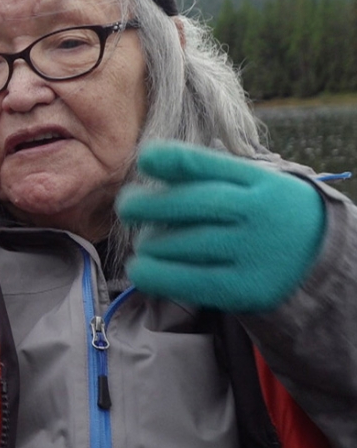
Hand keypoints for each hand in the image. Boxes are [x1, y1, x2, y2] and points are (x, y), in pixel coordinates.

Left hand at [116, 141, 324, 311]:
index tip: (144, 160)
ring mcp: (252, 253)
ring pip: (183, 244)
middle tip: (126, 207)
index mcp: (259, 181)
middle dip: (148, 205)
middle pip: (191, 204)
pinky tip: (140, 269)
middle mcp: (257, 214)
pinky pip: (188, 282)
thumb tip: (149, 159)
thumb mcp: (251, 183)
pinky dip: (156, 275)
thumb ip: (207, 173)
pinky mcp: (244, 289)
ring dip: (150, 243)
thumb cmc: (266, 213)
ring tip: (144, 242)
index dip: (171, 160)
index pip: (207, 165)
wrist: (320, 258)